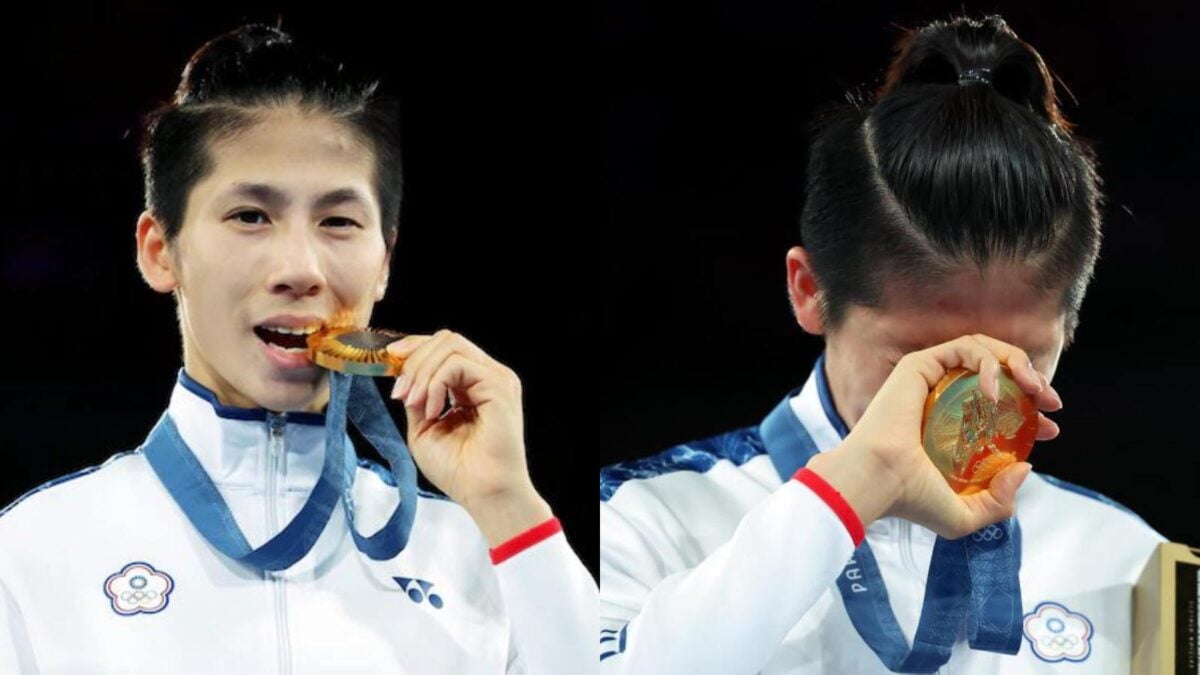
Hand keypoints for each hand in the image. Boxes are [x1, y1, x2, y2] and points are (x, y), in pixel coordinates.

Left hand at [388, 330, 550, 545]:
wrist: (484, 495)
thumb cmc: (459, 471)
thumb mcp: (424, 429)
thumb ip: (417, 398)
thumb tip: (403, 375)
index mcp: (474, 385)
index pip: (445, 348)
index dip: (414, 348)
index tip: (388, 361)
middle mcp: (488, 377)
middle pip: (446, 340)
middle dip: (414, 360)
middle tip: (400, 392)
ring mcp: (496, 379)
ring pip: (450, 345)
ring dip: (421, 372)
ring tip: (414, 404)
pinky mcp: (498, 385)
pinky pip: (457, 364)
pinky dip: (435, 383)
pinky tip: (432, 410)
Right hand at [805, 334, 1062, 538]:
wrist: (880, 481)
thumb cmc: (911, 500)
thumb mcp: (965, 516)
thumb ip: (999, 503)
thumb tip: (1023, 467)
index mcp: (947, 425)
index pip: (996, 405)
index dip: (1030, 410)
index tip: (1049, 427)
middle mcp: (938, 397)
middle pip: (995, 371)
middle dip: (1031, 380)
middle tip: (1051, 402)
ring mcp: (929, 379)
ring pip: (984, 350)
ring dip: (1016, 362)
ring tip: (1032, 387)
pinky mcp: (920, 365)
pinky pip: (965, 348)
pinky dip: (989, 362)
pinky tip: (996, 391)